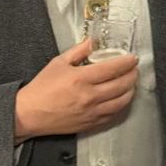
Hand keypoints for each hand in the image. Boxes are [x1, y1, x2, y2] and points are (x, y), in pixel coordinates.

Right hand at [14, 38, 137, 141]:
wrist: (30, 114)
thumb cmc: (42, 88)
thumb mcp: (58, 63)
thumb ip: (78, 51)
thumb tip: (93, 42)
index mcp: (81, 78)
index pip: (112, 68)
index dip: (127, 62)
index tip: (133, 58)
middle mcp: (90, 96)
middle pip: (122, 85)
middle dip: (133, 75)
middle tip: (134, 69)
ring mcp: (92, 112)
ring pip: (121, 101)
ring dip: (131, 90)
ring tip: (131, 83)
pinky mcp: (91, 123)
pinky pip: (113, 114)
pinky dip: (121, 105)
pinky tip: (121, 99)